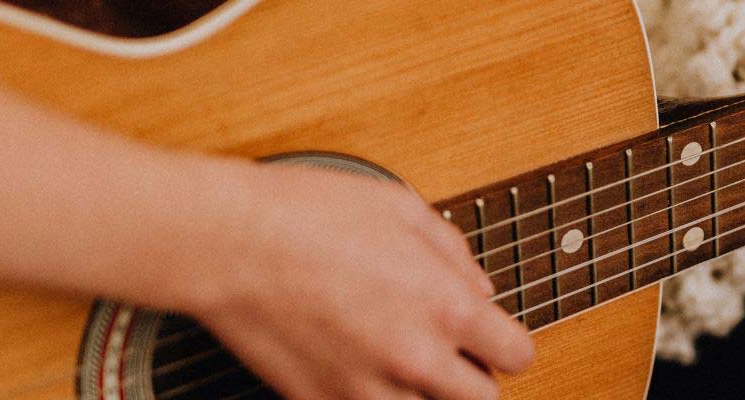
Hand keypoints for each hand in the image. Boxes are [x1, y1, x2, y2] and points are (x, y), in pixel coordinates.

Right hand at [184, 164, 534, 399]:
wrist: (227, 244)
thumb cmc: (304, 215)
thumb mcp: (399, 207)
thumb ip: (453, 253)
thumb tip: (479, 286)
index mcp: (445, 306)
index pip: (516, 356)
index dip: (506, 345)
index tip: (492, 338)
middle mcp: (415, 359)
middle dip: (473, 378)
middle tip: (451, 355)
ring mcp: (367, 391)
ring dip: (422, 392)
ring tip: (395, 357)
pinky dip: (368, 396)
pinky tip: (353, 365)